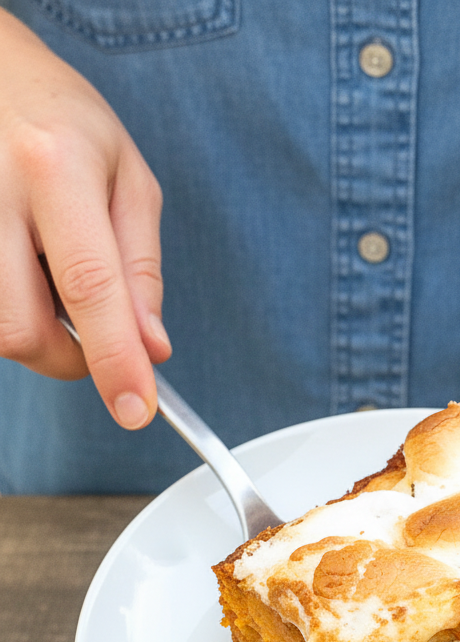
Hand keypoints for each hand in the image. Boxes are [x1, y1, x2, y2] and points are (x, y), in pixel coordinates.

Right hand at [0, 9, 169, 427]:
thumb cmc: (60, 119)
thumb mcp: (126, 177)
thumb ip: (141, 268)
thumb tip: (151, 348)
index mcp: (56, 167)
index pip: (91, 287)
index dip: (114, 361)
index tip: (134, 409)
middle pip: (21, 327)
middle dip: (64, 357)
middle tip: (87, 335)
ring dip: (29, 331)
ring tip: (43, 274)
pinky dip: (6, 308)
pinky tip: (17, 267)